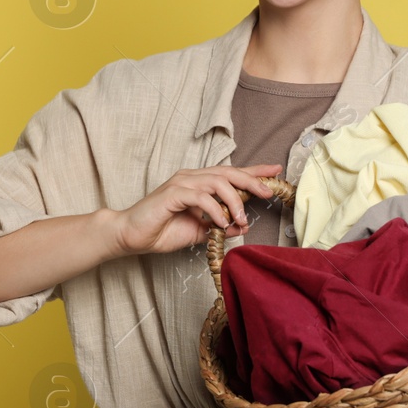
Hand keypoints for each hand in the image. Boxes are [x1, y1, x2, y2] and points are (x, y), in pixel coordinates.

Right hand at [113, 163, 282, 255]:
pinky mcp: (172, 194)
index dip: (254, 171)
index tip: (276, 171)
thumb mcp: (200, 232)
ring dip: (233, 201)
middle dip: (251, 180)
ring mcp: (181, 183)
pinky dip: (215, 210)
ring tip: (240, 219)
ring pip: (217, 182)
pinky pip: (201, 197)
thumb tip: (243, 227)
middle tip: (268, 192)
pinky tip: (220, 223)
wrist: (131, 236)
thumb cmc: (162, 231)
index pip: (231, 173)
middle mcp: (191, 178)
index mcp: (199, 184)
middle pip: (228, 172)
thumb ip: (220, 227)